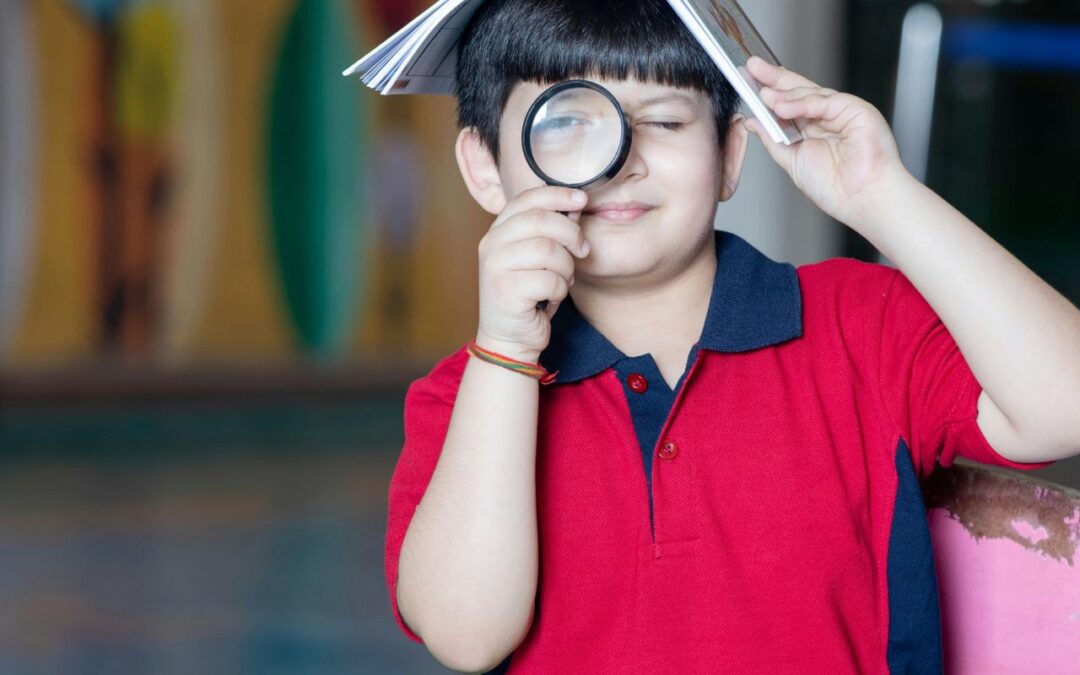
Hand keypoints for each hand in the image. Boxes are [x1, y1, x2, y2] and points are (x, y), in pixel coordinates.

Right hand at [475, 186, 590, 361]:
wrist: (509, 338)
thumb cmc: (528, 295)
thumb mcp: (538, 257)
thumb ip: (552, 230)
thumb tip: (575, 204)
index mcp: (498, 231)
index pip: (527, 199)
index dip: (557, 194)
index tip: (582, 199)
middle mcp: (491, 244)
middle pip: (541, 221)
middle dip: (571, 234)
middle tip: (583, 250)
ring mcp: (494, 267)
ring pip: (548, 251)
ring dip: (566, 267)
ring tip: (563, 279)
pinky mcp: (505, 291)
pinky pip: (549, 280)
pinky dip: (560, 290)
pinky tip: (552, 297)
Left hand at [744, 56, 910, 228]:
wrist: (862, 200)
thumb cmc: (834, 188)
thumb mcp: (791, 160)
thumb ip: (772, 139)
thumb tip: (752, 122)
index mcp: (811, 128)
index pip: (787, 102)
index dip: (767, 90)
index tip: (745, 80)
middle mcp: (826, 117)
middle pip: (797, 90)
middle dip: (773, 79)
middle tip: (751, 68)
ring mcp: (841, 111)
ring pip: (809, 94)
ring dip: (784, 94)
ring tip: (764, 96)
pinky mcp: (855, 109)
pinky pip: (825, 101)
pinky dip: (803, 103)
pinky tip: (783, 107)